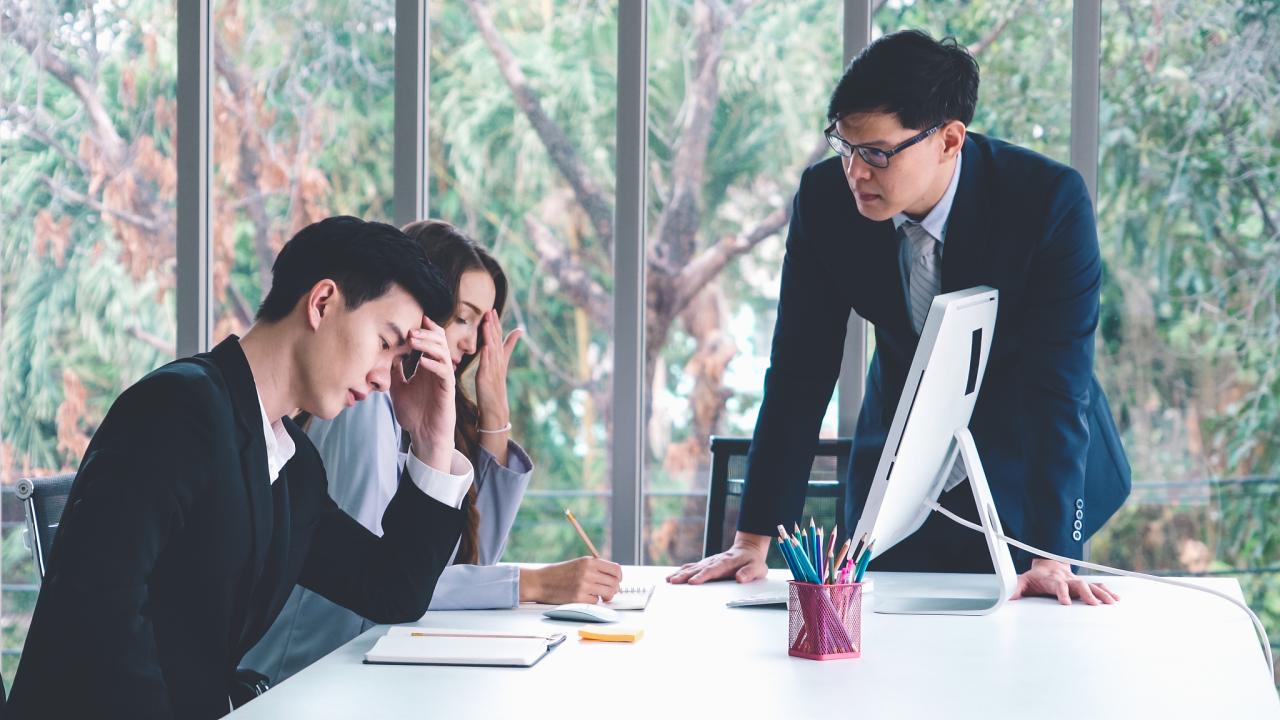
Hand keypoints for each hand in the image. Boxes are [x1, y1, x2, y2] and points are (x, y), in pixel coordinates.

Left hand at [390, 316, 454, 470]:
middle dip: (427, 334)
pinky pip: (444, 373)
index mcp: (428, 367)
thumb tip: (389, 354)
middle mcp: (438, 370)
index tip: (416, 319)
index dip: (427, 329)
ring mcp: (444, 379)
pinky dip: (433, 364)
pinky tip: (421, 361)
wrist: (423, 437)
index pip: (432, 341)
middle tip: (411, 330)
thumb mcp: (399, 388)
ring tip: (414, 341)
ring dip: (429, 345)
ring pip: (443, 354)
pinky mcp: (447, 391)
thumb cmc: (414, 414)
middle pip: (440, 342)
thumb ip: (396, 371)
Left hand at [475, 308, 521, 427]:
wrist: (495, 409)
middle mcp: (497, 362)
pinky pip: (487, 366)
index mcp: (498, 358)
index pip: (497, 338)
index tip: (493, 310)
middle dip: (494, 325)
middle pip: (496, 340)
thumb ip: (506, 349)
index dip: (496, 324)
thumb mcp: (500, 367)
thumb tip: (516, 336)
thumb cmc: (495, 388)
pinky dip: (487, 356)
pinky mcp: (486, 380)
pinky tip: (485, 347)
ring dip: (490, 336)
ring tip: (487, 323)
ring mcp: (493, 371)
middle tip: (491, 311)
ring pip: (492, 350)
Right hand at [519, 557, 622, 603]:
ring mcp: (583, 585)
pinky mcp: (578, 598)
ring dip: (606, 596)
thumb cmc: (558, 574)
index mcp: (589, 561)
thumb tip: (613, 578)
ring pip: (608, 593)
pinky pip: (596, 602)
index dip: (619, 577)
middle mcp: (588, 572)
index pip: (615, 569)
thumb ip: (595, 568)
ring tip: (599, 596)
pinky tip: (585, 598)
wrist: (540, 582)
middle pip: (614, 583)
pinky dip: (593, 602)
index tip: (617, 581)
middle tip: (608, 592)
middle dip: (614, 589)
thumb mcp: (578, 564)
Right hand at [666, 532, 770, 584]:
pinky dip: (681, 571)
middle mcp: (715, 561)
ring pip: (692, 567)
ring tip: (670, 580)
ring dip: (680, 574)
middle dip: (685, 575)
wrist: (748, 549)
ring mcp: (709, 562)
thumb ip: (749, 573)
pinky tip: (673, 576)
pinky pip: (691, 567)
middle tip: (674, 582)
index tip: (693, 582)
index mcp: (727, 562)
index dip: (702, 576)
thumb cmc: (752, 561)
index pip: (713, 570)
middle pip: (698, 569)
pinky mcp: (706, 564)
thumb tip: (740, 578)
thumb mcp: (758, 568)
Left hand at [1011, 558, 1119, 605]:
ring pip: (1091, 585)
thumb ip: (1016, 588)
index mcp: (1052, 579)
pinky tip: (1116, 599)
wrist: (1047, 562)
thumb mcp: (1023, 581)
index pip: (1057, 585)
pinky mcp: (1083, 582)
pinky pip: (1097, 586)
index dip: (1061, 593)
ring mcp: (1076, 580)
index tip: (1066, 603)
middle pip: (1078, 585)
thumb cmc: (1036, 576)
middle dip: (1086, 594)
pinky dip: (1107, 591)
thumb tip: (1007, 599)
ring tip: (1111, 603)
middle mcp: (1067, 579)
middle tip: (1094, 605)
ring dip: (1101, 593)